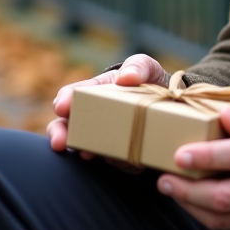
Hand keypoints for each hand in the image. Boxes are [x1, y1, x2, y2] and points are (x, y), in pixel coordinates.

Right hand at [46, 54, 169, 153]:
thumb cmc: (149, 82)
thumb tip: (126, 77)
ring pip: (81, 148)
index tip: (62, 106)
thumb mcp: (145, 67)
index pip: (70, 95)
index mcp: (93, 91)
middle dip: (59, 133)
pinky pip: (112, 162)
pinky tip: (121, 159)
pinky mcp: (117, 157)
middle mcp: (90, 117)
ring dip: (81, 151)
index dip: (64, 100)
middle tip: (60, 142)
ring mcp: (100, 138)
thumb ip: (138, 66)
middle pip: (64, 126)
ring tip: (87, 154)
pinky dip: (114, 161)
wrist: (169, 105)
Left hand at [156, 111, 229, 229]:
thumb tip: (225, 116)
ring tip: (174, 191)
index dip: (207, 157)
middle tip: (165, 179)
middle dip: (189, 189)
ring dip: (194, 206)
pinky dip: (214, 216)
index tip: (180, 154)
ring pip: (228, 216)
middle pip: (226, 194)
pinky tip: (197, 205)